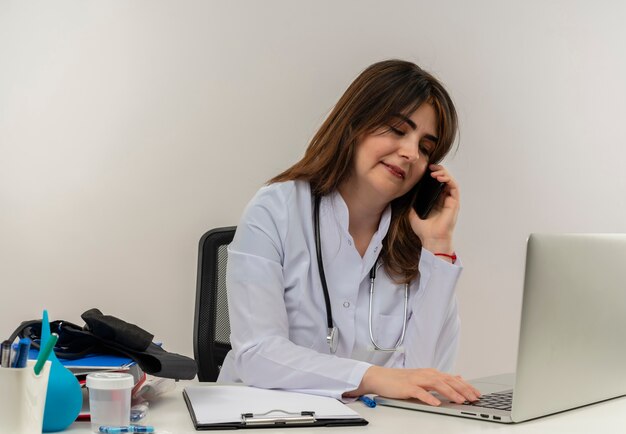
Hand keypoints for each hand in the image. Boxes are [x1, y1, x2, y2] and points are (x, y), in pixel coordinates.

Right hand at [344, 366, 480, 405]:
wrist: (381, 377)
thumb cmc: (401, 380)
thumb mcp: (424, 377)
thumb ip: (441, 378)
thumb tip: (458, 377)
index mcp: (431, 373)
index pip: (452, 379)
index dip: (466, 386)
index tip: (477, 394)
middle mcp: (426, 374)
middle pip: (447, 381)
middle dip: (463, 389)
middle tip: (474, 398)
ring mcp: (416, 379)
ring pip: (437, 384)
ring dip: (450, 392)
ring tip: (460, 400)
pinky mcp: (407, 387)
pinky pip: (419, 392)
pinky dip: (429, 397)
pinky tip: (436, 403)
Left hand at [409, 164, 459, 253]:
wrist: (431, 239)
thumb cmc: (423, 229)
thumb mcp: (412, 212)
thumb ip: (412, 201)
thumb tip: (408, 189)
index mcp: (435, 199)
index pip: (435, 182)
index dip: (431, 173)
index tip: (424, 169)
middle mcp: (443, 198)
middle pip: (444, 178)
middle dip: (438, 170)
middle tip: (430, 166)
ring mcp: (450, 200)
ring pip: (450, 181)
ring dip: (443, 173)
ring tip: (434, 172)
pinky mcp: (454, 203)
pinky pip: (454, 187)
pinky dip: (449, 180)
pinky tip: (440, 177)